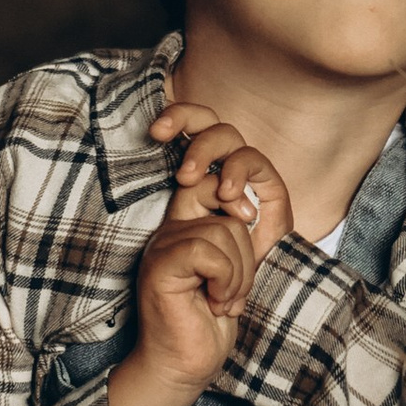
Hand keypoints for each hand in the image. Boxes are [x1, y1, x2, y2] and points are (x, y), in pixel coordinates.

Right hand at [106, 113, 292, 405]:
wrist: (188, 364)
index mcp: (193, 217)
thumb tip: (257, 195)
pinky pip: (213, 251)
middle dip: (241, 202)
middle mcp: (175, 222)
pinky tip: (213, 304)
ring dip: (241, 274)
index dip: (222, 151)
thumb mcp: (246, 264)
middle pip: (220, 180)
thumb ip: (255, 226)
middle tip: (240, 243)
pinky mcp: (162, 263)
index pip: (203, 149)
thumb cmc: (214, 317)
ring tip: (223, 298)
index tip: (243, 209)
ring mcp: (164, 241)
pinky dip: (227, 283)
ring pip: (227, 228)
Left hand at [147, 103, 294, 266]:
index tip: (152, 131)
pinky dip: (236, 172)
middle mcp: (220, 161)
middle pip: (204, 118)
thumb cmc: (197, 260)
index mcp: (193, 163)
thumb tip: (136, 170)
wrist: (233, 288)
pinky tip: (225, 193)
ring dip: (204, 150)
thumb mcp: (171, 227)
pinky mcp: (269, 184)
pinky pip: (253, 160)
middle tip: (160, 135)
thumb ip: (164, 198)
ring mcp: (245, 170)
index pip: (184, 124)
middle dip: (182, 118)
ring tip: (187, 179)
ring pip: (226, 134)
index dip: (171, 116)